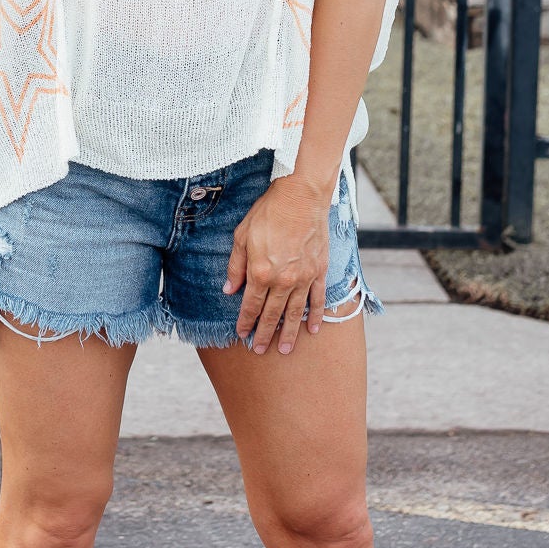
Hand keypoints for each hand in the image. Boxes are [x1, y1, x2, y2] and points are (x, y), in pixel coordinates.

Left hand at [222, 176, 330, 354]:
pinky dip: (315, 316)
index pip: (251, 305)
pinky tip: (312, 330)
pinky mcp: (319, 271)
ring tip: (285, 350)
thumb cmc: (268, 213)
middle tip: (261, 350)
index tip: (243, 334)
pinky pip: (318, 299)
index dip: (246, 322)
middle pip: (272, 314)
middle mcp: (283, 280)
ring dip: (289, 333)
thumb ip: (236, 266)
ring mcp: (304, 278)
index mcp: (261, 272)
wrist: (301, 197)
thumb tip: (229, 289)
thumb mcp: (242, 236)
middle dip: (265, 334)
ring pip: (295, 312)